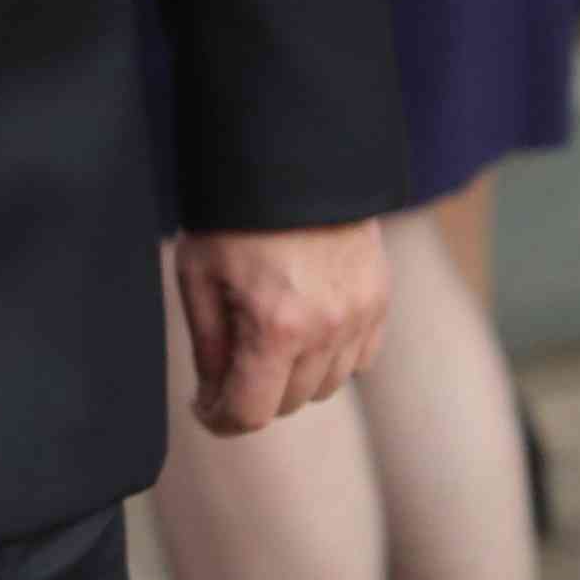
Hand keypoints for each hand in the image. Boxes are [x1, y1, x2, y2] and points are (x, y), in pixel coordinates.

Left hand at [176, 222, 391, 435]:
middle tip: (226, 367)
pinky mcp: (380, 301)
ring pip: (326, 386)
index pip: (251, 413)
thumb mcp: (198, 275)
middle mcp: (328, 330)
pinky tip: (303, 328)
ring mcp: (362, 316)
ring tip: (264, 338)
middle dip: (253, 393)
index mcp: (276, 327)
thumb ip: (208, 345)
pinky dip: (330, 357)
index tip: (204, 408)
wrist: (293, 160)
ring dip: (293, 378)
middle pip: (289, 403)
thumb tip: (213, 396)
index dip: (220, 419)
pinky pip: (358, 359)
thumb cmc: (234, 215)